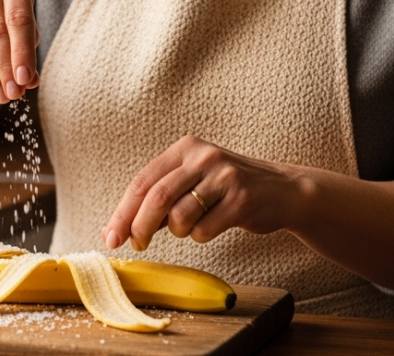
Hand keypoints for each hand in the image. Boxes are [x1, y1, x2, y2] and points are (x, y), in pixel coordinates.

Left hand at [101, 135, 303, 250]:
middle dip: (139, 227)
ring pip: (180, 217)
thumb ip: (158, 201)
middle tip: (136, 245)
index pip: (142, 182)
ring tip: (192, 226)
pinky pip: (205, 230)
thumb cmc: (227, 190)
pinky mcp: (242, 198)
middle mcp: (203, 156)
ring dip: (179, 232)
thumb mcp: (192, 183)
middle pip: (156, 197)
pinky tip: (214, 226)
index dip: (123, 212)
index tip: (111, 237)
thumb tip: (117, 229)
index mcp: (185, 148)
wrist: (282, 190)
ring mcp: (224, 176)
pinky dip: (201, 236)